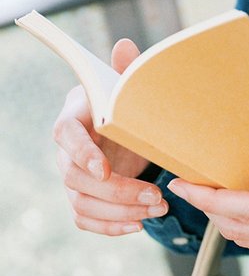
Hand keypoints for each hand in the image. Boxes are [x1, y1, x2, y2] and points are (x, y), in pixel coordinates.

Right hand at [52, 39, 168, 235]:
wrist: (125, 134)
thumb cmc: (126, 110)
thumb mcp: (128, 92)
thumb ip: (125, 73)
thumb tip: (125, 47)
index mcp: (74, 118)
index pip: (64, 135)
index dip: (82, 153)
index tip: (104, 169)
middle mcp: (66, 152)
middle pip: (74, 178)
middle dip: (117, 191)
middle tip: (156, 195)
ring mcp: (73, 179)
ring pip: (81, 204)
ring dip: (121, 212)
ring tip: (158, 208)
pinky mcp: (84, 199)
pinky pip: (85, 221)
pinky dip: (111, 228)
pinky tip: (139, 225)